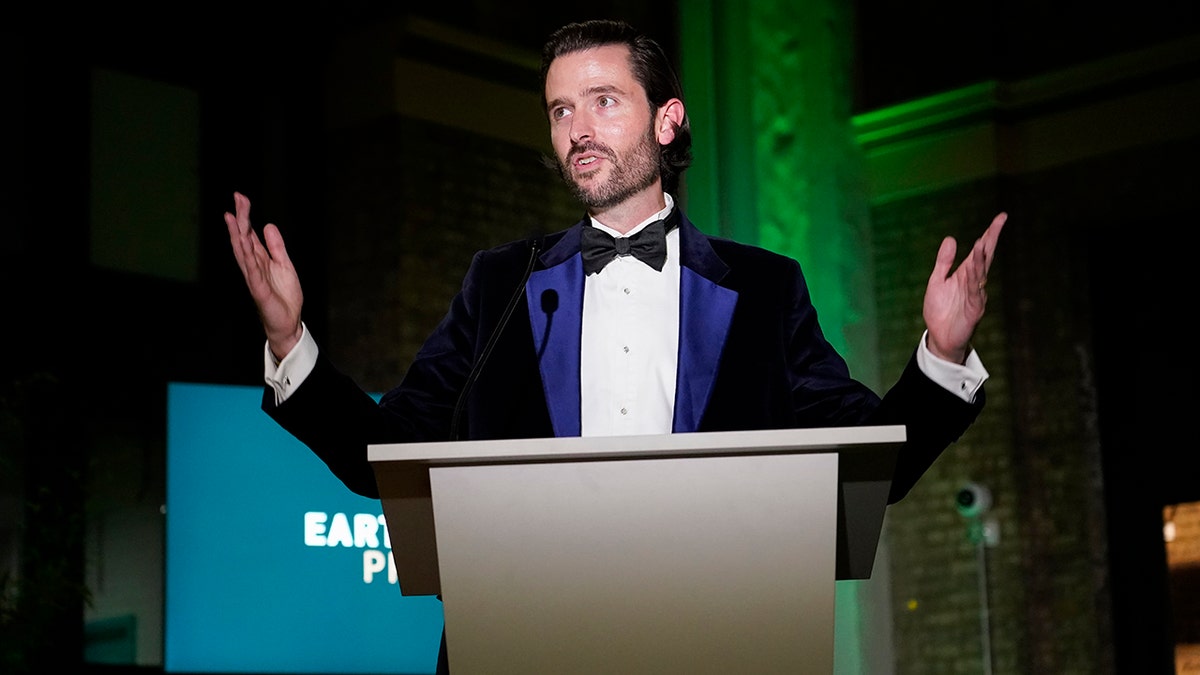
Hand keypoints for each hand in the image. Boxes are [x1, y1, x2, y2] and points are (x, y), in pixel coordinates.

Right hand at [224, 192, 304, 358]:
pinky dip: (247, 257)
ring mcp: (254, 277)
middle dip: (240, 218)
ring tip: (234, 216)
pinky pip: (251, 271)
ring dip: (238, 234)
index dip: (245, 216)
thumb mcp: (285, 265)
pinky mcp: (259, 289)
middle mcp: (253, 265)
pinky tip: (244, 244)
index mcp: (260, 259)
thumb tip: (267, 225)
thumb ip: (276, 247)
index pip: (250, 234)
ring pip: (243, 252)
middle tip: (238, 198)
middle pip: (243, 238)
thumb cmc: (285, 296)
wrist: (289, 322)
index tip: (241, 197)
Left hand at [923, 212, 1005, 363]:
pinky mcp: (974, 309)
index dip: (990, 233)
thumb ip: (944, 262)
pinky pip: (975, 291)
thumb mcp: (937, 281)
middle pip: (986, 257)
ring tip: (981, 241)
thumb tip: (951, 238)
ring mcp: (976, 295)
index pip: (981, 250)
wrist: (940, 337)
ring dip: (981, 258)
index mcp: (966, 273)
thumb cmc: (940, 310)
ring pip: (980, 273)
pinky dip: (975, 279)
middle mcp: (975, 282)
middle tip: (1000, 221)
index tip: (1001, 217)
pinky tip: (974, 268)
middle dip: (992, 239)